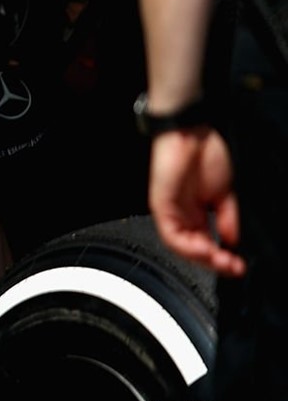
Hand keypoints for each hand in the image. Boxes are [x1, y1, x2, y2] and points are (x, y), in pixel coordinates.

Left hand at [149, 125, 244, 275]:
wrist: (193, 132)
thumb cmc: (208, 155)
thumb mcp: (227, 193)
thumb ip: (228, 219)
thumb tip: (234, 242)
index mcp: (198, 213)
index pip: (207, 244)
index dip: (223, 257)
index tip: (240, 265)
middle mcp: (183, 216)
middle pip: (194, 250)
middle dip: (215, 262)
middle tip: (234, 268)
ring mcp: (170, 212)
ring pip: (182, 246)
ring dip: (203, 258)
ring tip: (222, 262)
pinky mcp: (160, 206)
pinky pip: (171, 234)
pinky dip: (188, 245)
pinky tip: (205, 250)